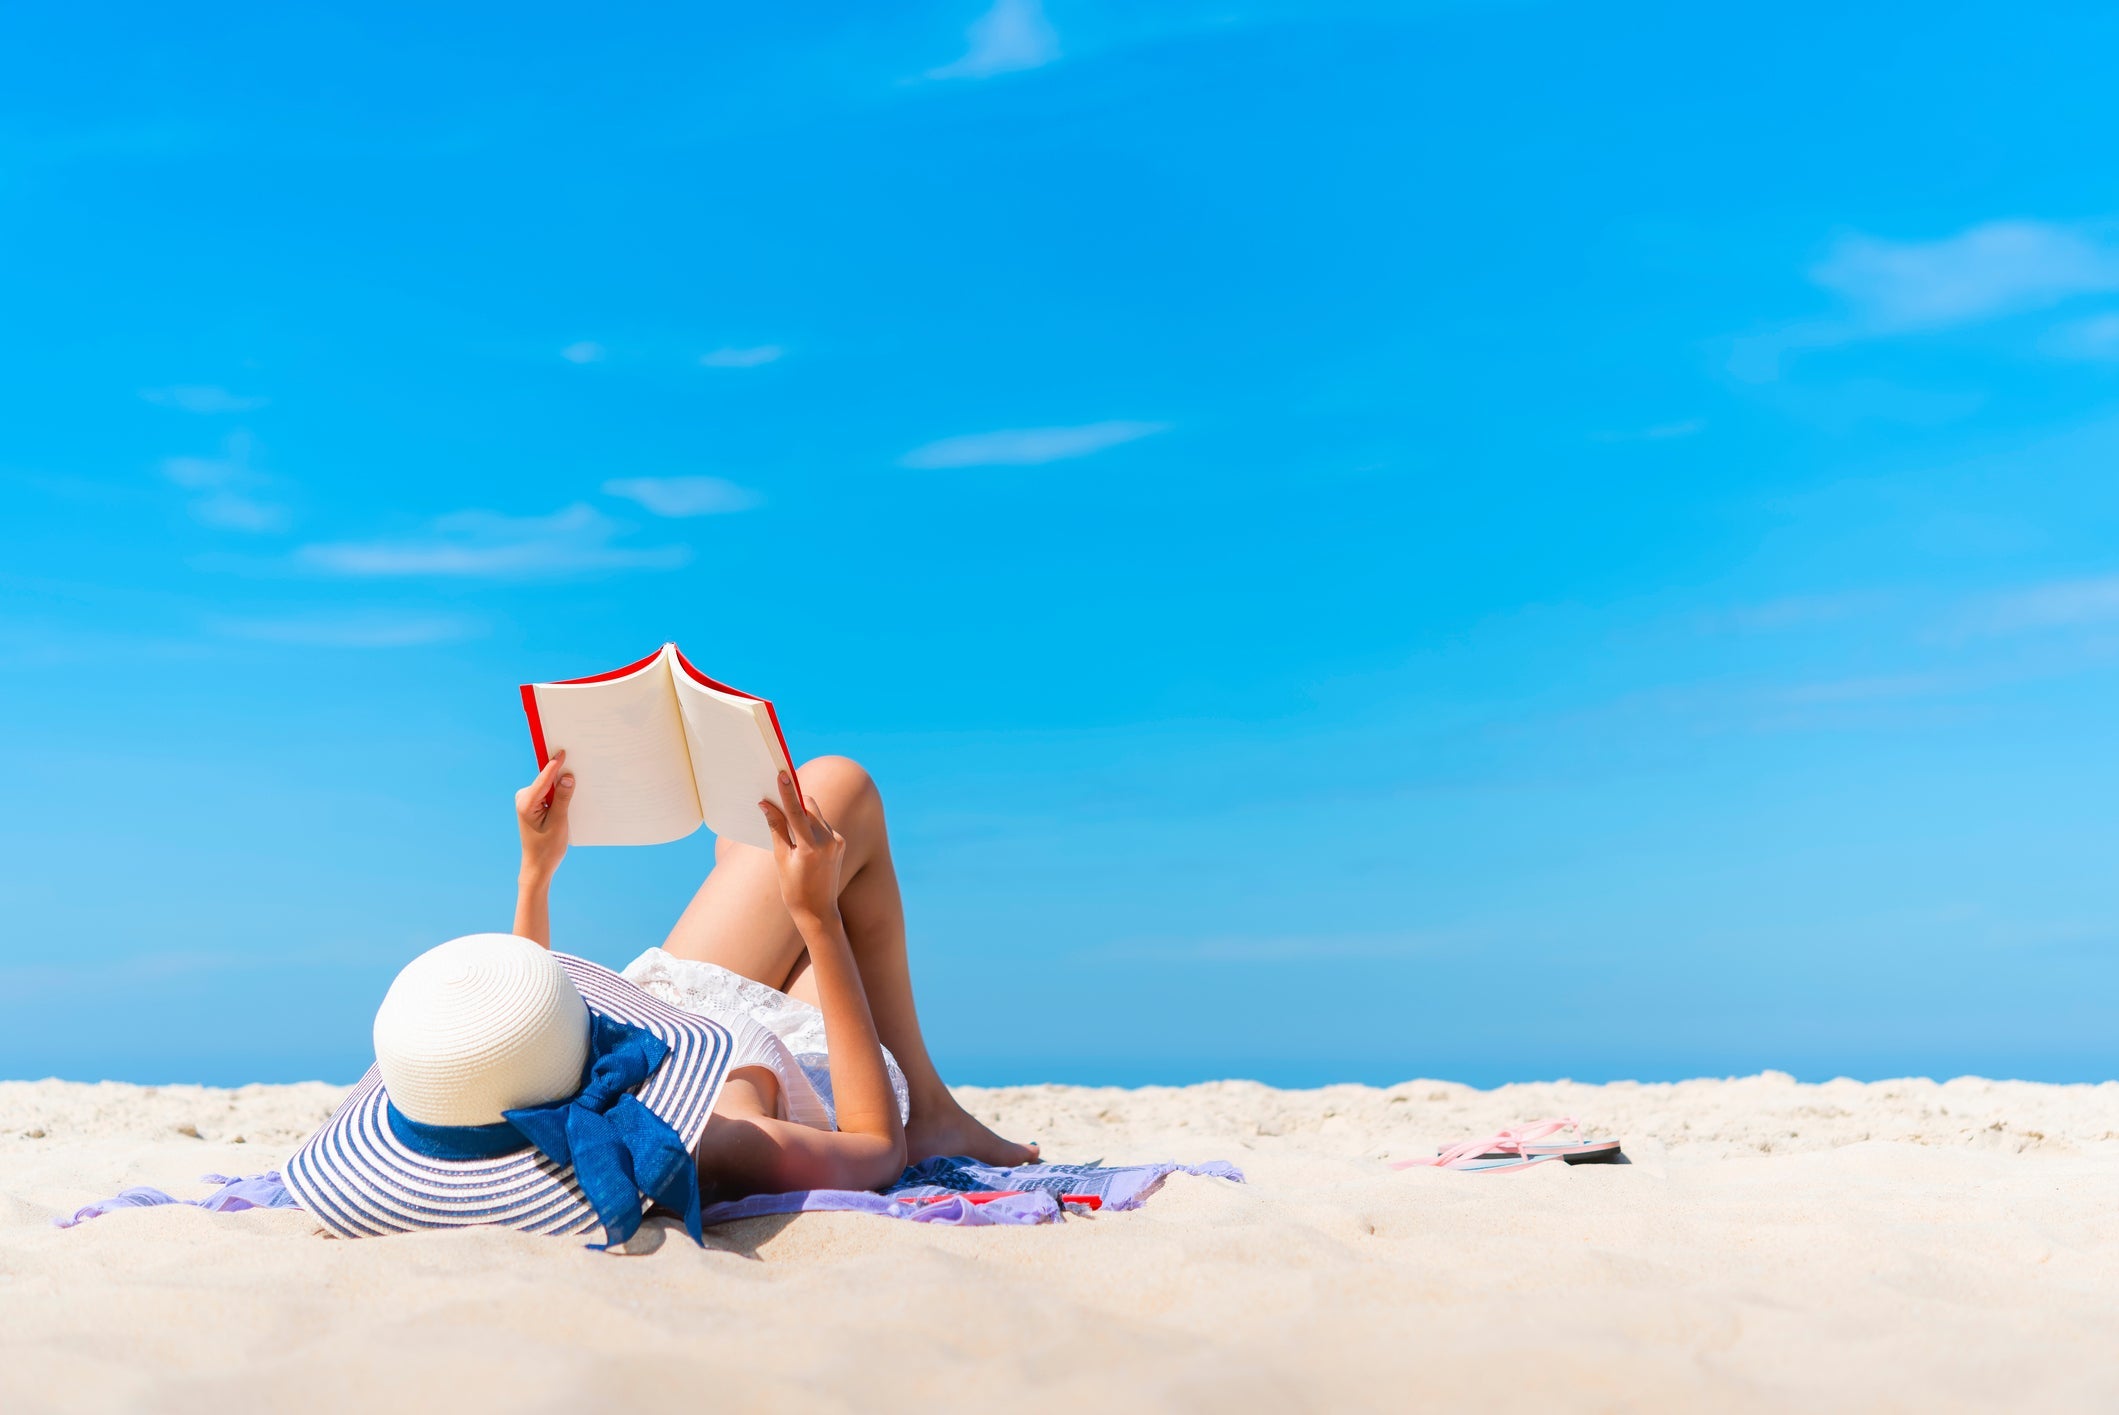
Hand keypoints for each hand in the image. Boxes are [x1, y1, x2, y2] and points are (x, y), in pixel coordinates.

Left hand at [515, 750, 574, 878]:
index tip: (563, 752)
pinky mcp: (534, 805)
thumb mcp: (559, 822)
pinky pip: (548, 792)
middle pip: (546, 780)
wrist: (538, 865)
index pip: (543, 779)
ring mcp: (528, 801)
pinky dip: (559, 792)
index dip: (554, 765)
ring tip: (578, 779)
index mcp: (526, 803)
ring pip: (548, 786)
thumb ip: (563, 798)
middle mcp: (524, 799)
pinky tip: (571, 793)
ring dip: (561, 784)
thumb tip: (568, 777)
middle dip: (560, 773)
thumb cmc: (547, 847)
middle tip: (576, 763)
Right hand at [758, 770, 844, 922]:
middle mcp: (829, 840)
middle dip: (794, 800)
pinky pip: (822, 826)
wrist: (819, 912)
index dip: (787, 792)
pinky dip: (810, 825)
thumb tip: (766, 805)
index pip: (797, 812)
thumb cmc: (794, 889)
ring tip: (785, 821)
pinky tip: (800, 838)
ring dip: (801, 813)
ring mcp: (838, 841)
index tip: (782, 774)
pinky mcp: (841, 843)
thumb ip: (776, 829)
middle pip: (809, 807)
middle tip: (776, 793)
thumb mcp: (781, 859)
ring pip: (816, 815)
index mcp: (812, 847)